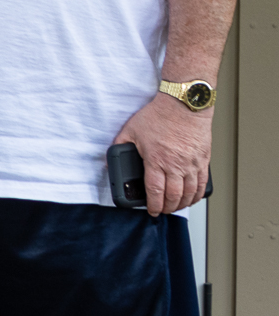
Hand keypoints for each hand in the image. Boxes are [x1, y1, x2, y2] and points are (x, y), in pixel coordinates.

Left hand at [113, 93, 212, 215]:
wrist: (184, 104)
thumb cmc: (158, 115)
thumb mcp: (131, 130)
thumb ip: (120, 147)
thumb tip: (112, 160)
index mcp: (156, 160)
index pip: (155, 191)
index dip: (153, 205)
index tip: (151, 211)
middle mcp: (176, 165)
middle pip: (173, 196)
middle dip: (167, 208)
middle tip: (162, 211)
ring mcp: (192, 164)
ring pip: (189, 193)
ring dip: (182, 204)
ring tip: (175, 207)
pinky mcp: (203, 160)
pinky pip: (202, 183)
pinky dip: (197, 195)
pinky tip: (192, 198)